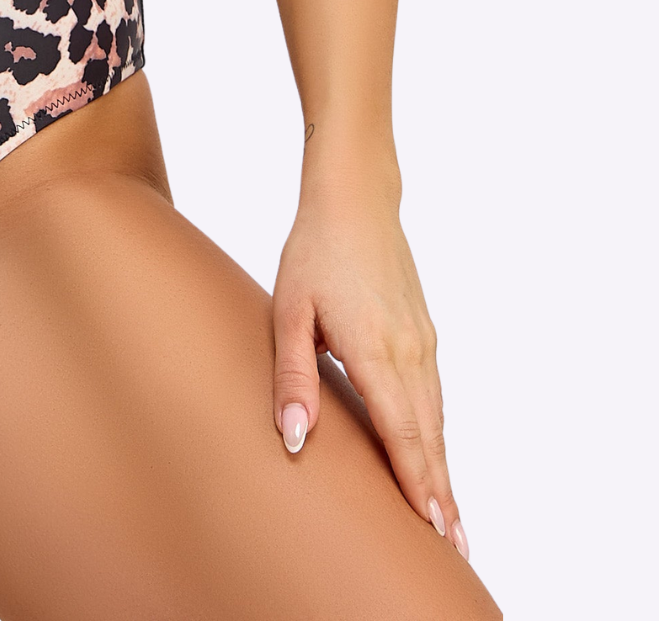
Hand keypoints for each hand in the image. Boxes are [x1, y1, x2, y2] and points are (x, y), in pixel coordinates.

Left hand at [271, 166, 469, 561]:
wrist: (355, 199)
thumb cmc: (314, 252)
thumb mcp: (290, 312)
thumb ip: (293, 377)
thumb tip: (296, 437)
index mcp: (375, 350)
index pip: (401, 431)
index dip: (416, 482)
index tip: (431, 526)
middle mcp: (409, 350)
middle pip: (429, 435)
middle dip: (440, 491)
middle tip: (454, 544)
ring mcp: (422, 341)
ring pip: (437, 417)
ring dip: (444, 467)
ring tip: (449, 515)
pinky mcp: (424, 332)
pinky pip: (435, 394)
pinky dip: (439, 432)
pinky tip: (435, 452)